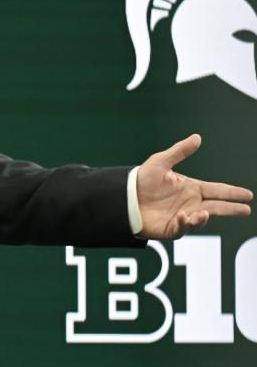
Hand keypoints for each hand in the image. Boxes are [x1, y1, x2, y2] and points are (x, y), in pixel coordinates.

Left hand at [137, 134, 252, 239]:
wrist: (123, 196)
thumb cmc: (141, 179)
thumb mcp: (160, 162)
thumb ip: (179, 152)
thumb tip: (198, 137)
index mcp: (191, 188)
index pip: (217, 190)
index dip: (232, 192)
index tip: (248, 195)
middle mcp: (190, 203)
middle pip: (216, 207)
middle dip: (231, 209)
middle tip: (246, 209)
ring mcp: (181, 217)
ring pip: (200, 220)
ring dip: (204, 218)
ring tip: (205, 212)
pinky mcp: (170, 229)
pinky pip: (182, 229)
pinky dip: (185, 224)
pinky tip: (183, 216)